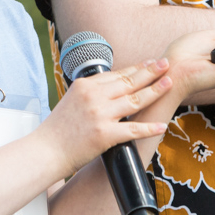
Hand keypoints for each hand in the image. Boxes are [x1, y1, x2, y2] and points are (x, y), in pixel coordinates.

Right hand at [38, 60, 173, 174]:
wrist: (45, 151)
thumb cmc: (57, 130)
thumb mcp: (71, 101)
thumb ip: (90, 94)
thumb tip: (110, 89)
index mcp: (84, 86)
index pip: (116, 74)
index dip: (136, 68)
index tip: (149, 62)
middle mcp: (93, 97)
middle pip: (129, 82)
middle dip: (150, 71)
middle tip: (166, 63)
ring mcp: (100, 115)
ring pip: (135, 100)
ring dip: (155, 91)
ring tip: (169, 84)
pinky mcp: (104, 135)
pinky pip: (133, 129)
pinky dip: (149, 128)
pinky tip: (162, 125)